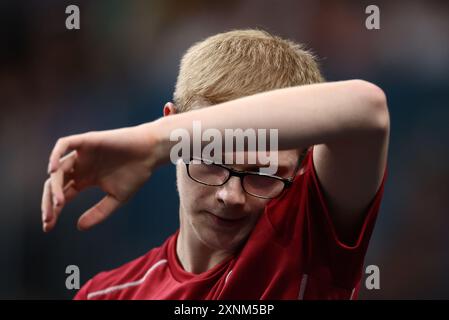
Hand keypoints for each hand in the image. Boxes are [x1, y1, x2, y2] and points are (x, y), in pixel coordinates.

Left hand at [41, 123, 163, 231]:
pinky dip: (55, 155)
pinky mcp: (87, 140)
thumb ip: (98, 212)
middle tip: (49, 219)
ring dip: (54, 186)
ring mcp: (82, 153)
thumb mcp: (117, 199)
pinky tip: (53, 170)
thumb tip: (79, 227)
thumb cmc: (136, 173)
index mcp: (85, 179)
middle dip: (49, 202)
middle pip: (54, 184)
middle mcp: (80, 167)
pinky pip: (64, 144)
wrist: (150, 153)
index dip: (53, 210)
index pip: (62, 195)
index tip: (49, 227)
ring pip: (58, 169)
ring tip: (59, 202)